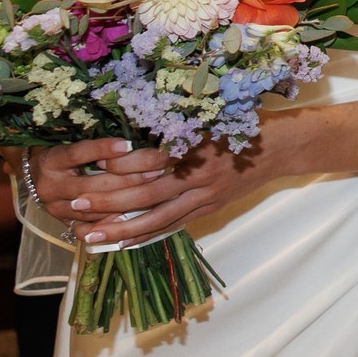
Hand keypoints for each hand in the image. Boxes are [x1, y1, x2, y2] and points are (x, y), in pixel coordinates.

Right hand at [26, 139, 171, 237]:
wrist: (35, 177)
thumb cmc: (64, 155)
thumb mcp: (73, 144)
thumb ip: (97, 146)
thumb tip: (134, 139)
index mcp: (52, 161)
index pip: (78, 153)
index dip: (103, 149)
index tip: (129, 144)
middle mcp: (50, 186)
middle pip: (91, 184)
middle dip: (127, 178)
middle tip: (157, 170)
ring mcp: (56, 208)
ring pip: (94, 208)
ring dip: (126, 201)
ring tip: (154, 192)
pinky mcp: (63, 224)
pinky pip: (90, 227)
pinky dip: (113, 222)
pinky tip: (135, 217)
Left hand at [28, 138, 273, 248]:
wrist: (281, 146)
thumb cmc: (243, 122)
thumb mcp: (211, 114)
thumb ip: (175, 125)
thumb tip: (129, 129)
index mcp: (197, 146)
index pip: (152, 159)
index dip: (121, 164)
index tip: (93, 164)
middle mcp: (200, 176)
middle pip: (147, 194)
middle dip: (109, 202)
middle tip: (76, 206)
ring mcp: (206, 196)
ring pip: (157, 219)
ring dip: (121, 229)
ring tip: (90, 235)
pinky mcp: (210, 208)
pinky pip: (173, 226)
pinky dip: (147, 235)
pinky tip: (122, 242)